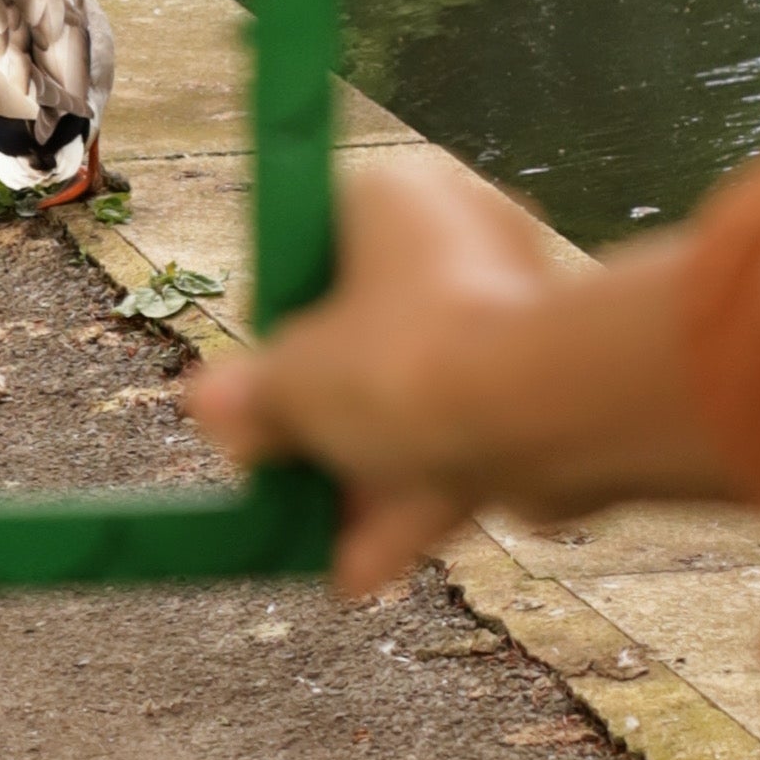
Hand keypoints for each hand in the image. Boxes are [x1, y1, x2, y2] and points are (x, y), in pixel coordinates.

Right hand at [186, 160, 728, 594]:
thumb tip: (207, 405)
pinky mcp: (548, 375)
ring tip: (324, 548)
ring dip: (369, 471)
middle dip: (327, 419)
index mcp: (392, 195)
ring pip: (420, 390)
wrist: (552, 411)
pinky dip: (421, 485)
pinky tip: (368, 564)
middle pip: (366, 328)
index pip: (312, 245)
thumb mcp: (295, 384)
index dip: (277, 320)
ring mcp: (510, 303)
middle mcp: (456, 232)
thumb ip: (251, 398)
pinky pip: (468, 426)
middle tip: (287, 470)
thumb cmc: (410, 364)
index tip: (257, 383)